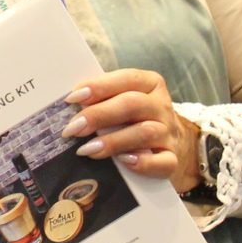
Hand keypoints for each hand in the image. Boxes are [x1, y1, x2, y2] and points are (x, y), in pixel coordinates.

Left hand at [61, 68, 202, 191]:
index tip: (72, 98)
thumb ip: (102, 98)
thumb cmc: (135, 119)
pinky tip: (123, 162)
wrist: (171, 144)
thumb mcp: (123, 101)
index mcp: (150, 84)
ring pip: (145, 132)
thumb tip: (68, 105)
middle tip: (72, 128)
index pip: (126, 79)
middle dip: (98, 115)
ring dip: (113, 141)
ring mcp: (169, 133)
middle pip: (132, 104)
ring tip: (87, 150)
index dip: (99, 87)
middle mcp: (162, 106)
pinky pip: (163, 162)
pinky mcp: (172, 159)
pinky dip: (143, 163)